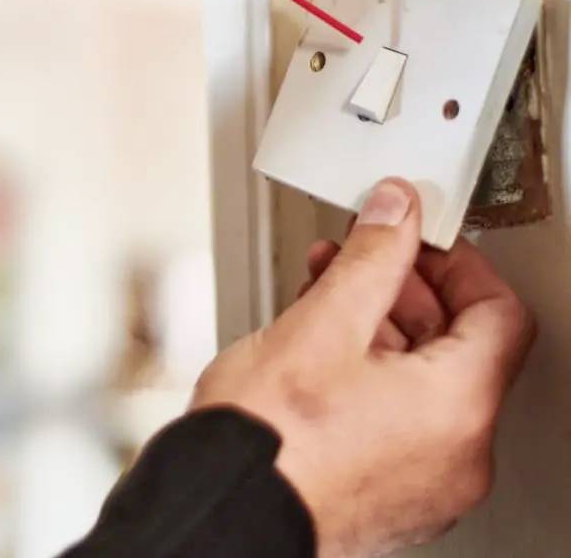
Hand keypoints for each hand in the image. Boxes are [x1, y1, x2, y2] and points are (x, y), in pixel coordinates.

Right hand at [191, 178, 534, 556]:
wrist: (222, 511)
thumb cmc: (266, 441)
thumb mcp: (320, 324)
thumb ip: (370, 257)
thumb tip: (397, 211)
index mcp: (456, 408)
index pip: (498, 311)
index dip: (456, 261)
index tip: (415, 237)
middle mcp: (456, 453)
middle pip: (459, 344)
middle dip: (404, 286)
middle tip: (361, 254)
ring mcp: (424, 479)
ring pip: (423, 379)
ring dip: (379, 323)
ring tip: (324, 291)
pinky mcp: (388, 491)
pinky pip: (400, 415)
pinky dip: (370, 370)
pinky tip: (319, 344)